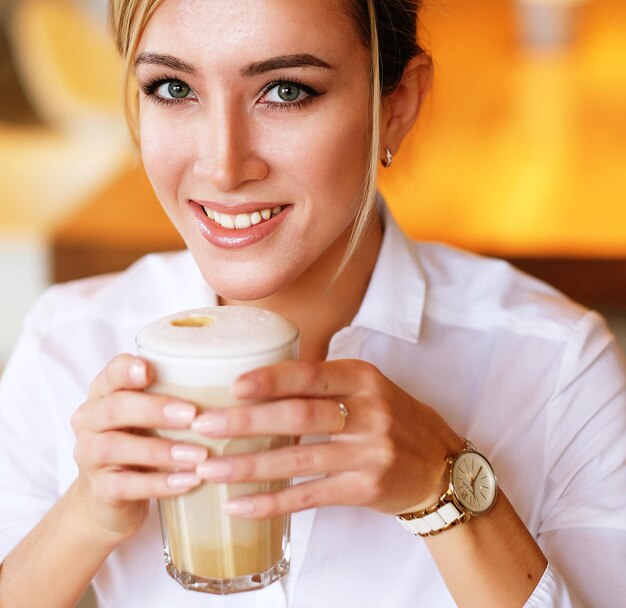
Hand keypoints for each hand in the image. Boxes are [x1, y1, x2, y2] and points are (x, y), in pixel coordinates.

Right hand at [70, 354, 203, 541]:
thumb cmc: (144, 441)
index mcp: (105, 393)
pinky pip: (124, 486)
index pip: (111, 373)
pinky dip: (159, 484)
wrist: (113, 498)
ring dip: (161, 450)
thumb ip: (178, 393)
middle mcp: (91, 420)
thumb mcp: (154, 414)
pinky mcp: (100, 490)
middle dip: (154, 409)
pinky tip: (189, 482)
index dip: (127, 370)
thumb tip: (239, 379)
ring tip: (199, 454)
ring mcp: (89, 456)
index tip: (149, 369)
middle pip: (114, 408)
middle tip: (192, 415)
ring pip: (115, 447)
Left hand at [192, 359, 462, 518]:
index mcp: (364, 378)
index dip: (271, 379)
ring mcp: (368, 453)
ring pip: (299, 460)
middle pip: (300, 416)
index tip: (232, 385)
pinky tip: (240, 505)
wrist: (441, 466)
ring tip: (210, 469)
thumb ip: (324, 383)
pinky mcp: (364, 488)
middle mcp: (368, 413)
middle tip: (205, 426)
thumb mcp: (369, 387)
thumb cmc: (395, 419)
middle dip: (247, 422)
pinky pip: (310, 497)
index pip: (310, 375)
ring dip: (249, 466)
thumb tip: (261, 378)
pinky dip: (272, 503)